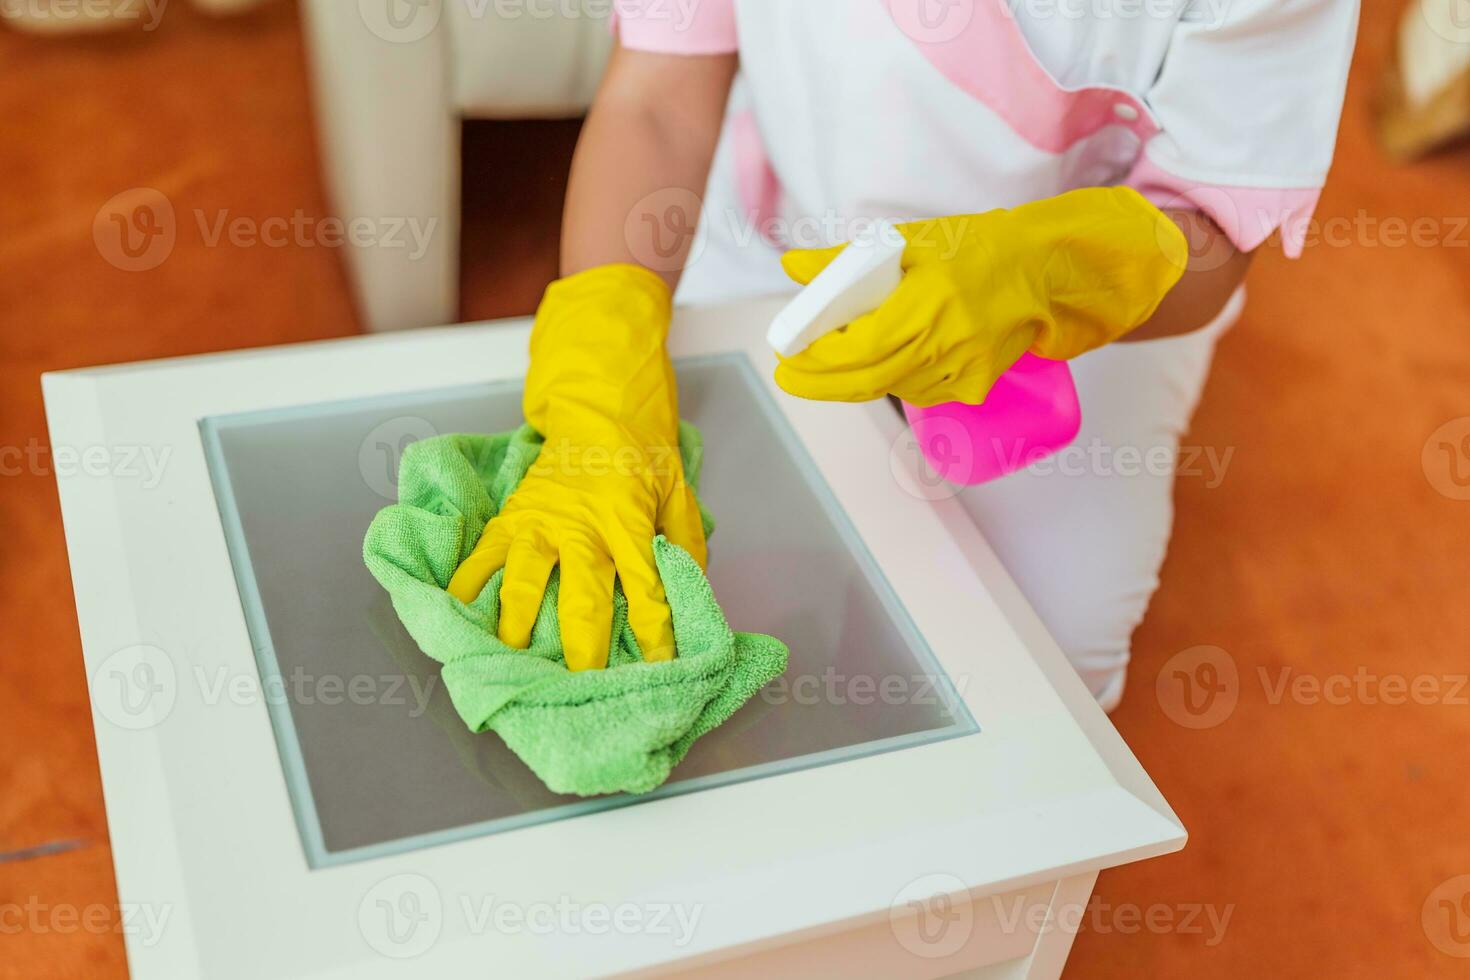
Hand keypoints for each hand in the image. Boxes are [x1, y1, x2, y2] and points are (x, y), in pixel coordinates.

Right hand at [447, 264, 706, 670]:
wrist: (598, 407)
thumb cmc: (643, 455)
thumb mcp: (678, 492)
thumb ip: (685, 543)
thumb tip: (692, 594)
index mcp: (627, 518)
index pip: (645, 585)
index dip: (654, 631)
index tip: (659, 669)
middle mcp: (581, 524)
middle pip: (583, 593)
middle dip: (585, 644)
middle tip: (584, 684)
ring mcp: (540, 519)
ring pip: (523, 577)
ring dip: (518, 622)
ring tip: (514, 659)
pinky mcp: (511, 515)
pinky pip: (483, 553)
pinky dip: (468, 583)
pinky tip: (458, 613)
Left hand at [775, 187, 1187, 406]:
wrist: (1044, 271)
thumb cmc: (976, 249)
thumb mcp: (908, 242)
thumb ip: (845, 261)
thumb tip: (793, 266)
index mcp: (928, 303)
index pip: (859, 348)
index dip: (817, 360)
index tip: (787, 357)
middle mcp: (946, 343)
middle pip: (865, 381)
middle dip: (820, 382)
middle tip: (791, 374)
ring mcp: (962, 371)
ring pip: (888, 388)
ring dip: (855, 378)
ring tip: (833, 356)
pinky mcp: (973, 386)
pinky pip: (915, 391)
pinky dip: (891, 377)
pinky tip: (885, 357)